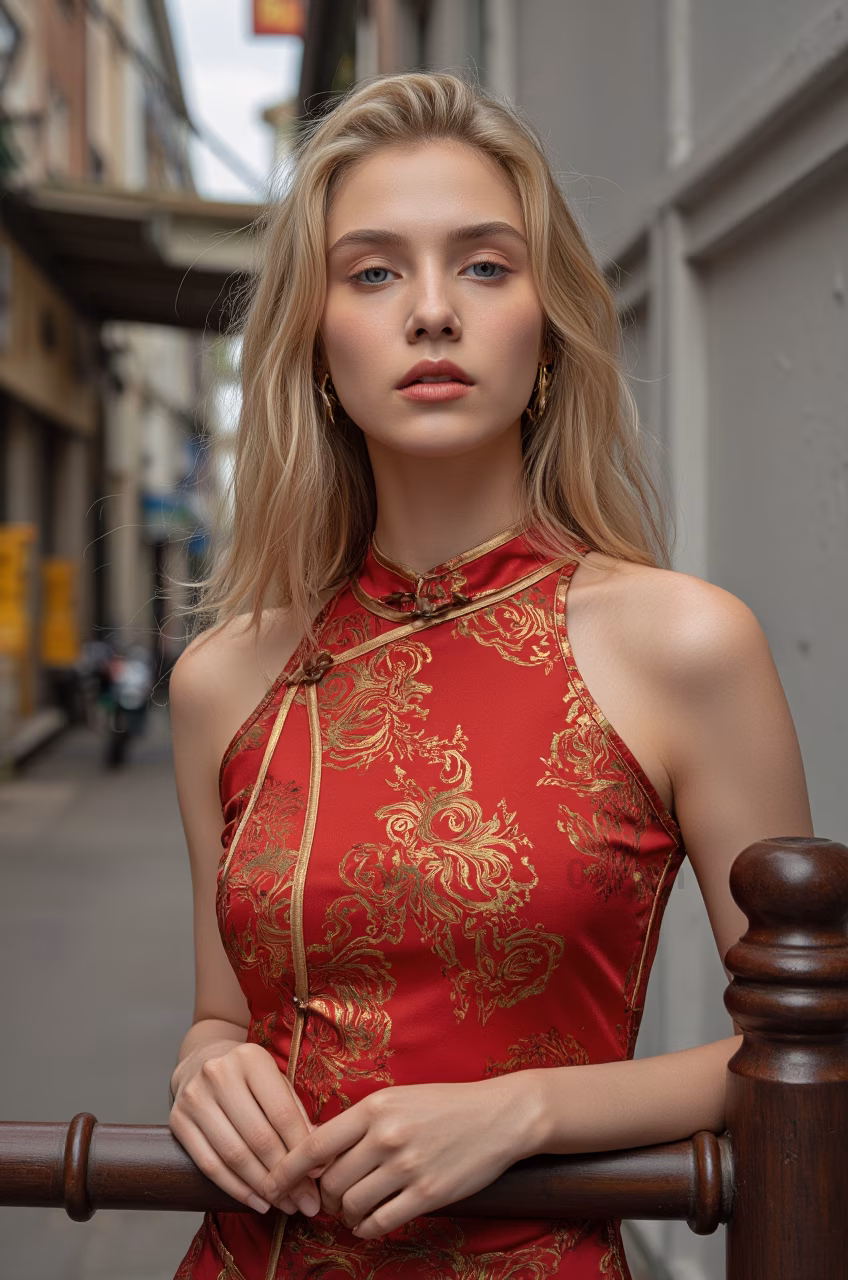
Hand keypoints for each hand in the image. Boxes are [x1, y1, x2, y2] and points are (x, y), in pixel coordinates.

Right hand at [169, 1041, 321, 1217]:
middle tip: (304, 1200)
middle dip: (284, 1175)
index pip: (282, 1113)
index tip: (316, 1178)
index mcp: (251, 1058)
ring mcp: (194, 1098)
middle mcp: (219, 1074)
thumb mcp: (277, 1082)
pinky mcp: (177, 1121)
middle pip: (258, 1137)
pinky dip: (235, 1189)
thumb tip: (319, 1162)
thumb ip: (297, 1116)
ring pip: (233, 1155)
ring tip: (284, 1203)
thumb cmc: (250, 1078)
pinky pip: (209, 1165)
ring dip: (262, 1187)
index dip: (301, 1150)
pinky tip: (257, 1201)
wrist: (201, 1062)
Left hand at [261, 1076, 541, 1237]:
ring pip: (352, 1205)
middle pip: (330, 1181)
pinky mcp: (428, 1193)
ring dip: (345, 1215)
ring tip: (352, 1211)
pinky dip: (367, 1228)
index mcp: (375, 1108)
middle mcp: (387, 1136)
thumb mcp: (397, 1100)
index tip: (271, 1184)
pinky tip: (370, 1223)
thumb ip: (358, 1123)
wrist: (499, 1115)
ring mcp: (408, 1166)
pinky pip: (380, 1222)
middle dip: (324, 1197)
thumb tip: (315, 1149)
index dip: (286, 1169)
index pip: (315, 1144)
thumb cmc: (444, 1105)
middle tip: (331, 1199)